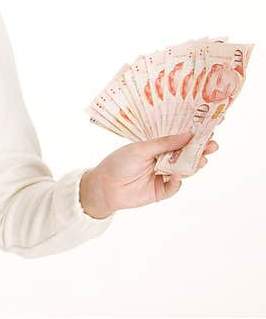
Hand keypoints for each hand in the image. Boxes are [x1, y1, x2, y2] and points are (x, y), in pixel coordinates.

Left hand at [88, 131, 218, 213]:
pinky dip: (177, 181)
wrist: (104, 186)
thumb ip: (164, 143)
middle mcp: (163, 160)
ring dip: (195, 164)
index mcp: (158, 146)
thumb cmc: (119, 162)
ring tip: (203, 158)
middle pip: (187, 155)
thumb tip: (189, 134)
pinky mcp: (161, 191)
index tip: (210, 128)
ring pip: (185, 170)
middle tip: (213, 145)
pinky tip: (176, 175)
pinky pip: (174, 186)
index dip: (195, 134)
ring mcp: (164, 175)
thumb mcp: (141, 148)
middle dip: (201, 150)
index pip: (180, 139)